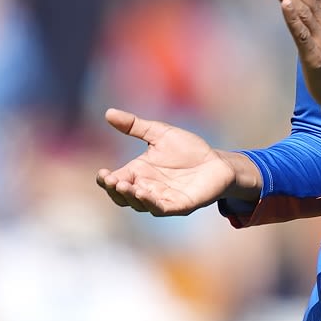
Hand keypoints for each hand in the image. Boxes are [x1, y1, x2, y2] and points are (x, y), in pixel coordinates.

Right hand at [95, 108, 237, 215]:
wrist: (217, 161)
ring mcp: (162, 199)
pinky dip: (150, 203)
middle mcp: (146, 189)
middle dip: (115, 190)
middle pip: (123, 196)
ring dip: (130, 196)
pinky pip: (161, 208)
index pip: (115, 181)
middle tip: (110, 180)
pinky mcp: (179, 205)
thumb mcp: (159, 133)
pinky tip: (143, 193)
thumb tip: (108, 113)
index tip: (103, 172)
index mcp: (138, 174)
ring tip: (123, 186)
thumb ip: (135, 126)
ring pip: (140, 204)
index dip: (106, 180)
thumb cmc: (188, 149)